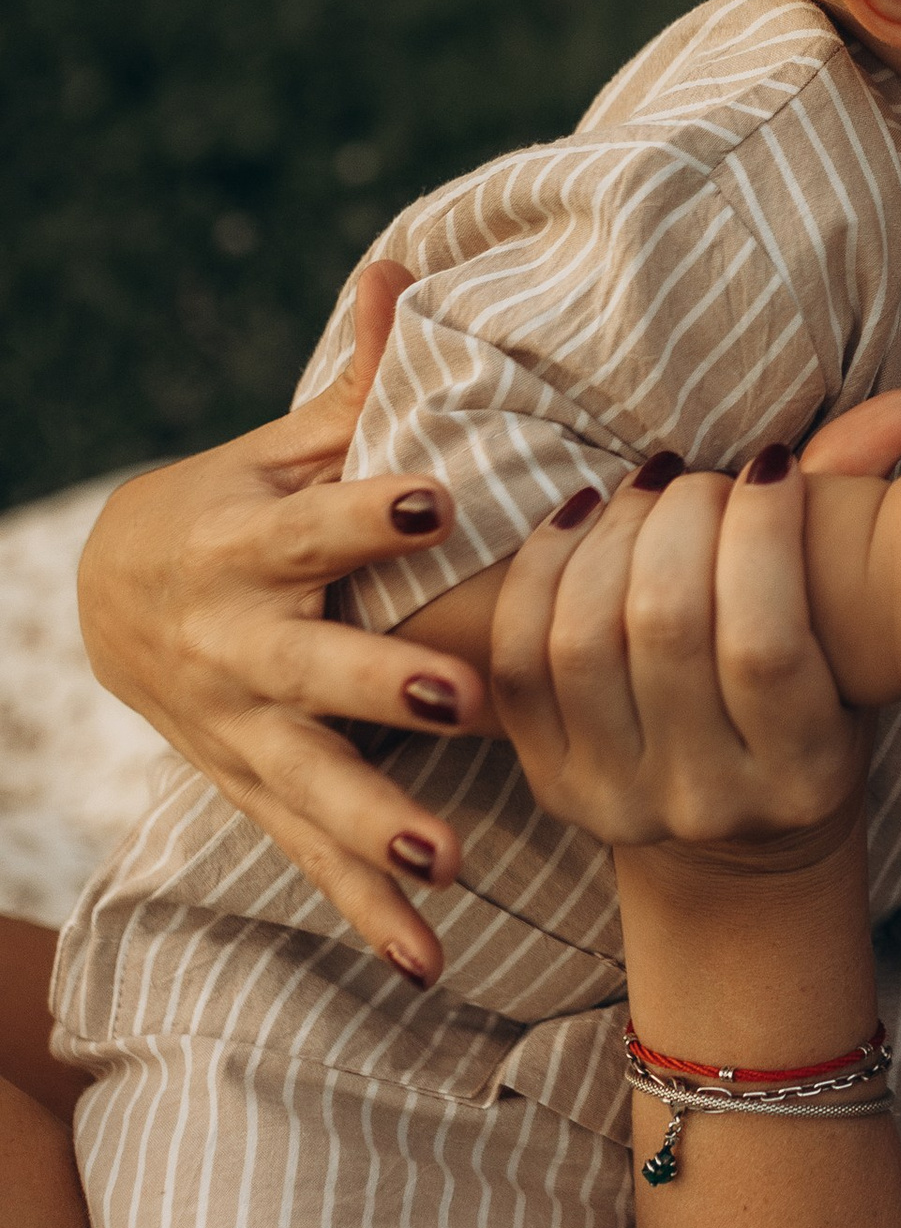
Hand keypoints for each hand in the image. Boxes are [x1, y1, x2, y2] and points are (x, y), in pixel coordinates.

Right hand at [72, 264, 484, 976]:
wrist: (113, 599)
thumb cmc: (235, 502)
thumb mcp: (275, 445)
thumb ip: (356, 382)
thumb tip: (400, 267)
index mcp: (248, 544)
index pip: (310, 523)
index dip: (363, 508)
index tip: (432, 495)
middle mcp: (239, 646)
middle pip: (310, 671)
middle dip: (379, 690)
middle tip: (460, 704)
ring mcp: (243, 732)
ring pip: (308, 785)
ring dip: (376, 827)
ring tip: (449, 859)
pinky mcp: (256, 794)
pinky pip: (313, 862)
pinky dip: (366, 914)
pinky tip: (429, 960)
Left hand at [492, 451, 876, 860]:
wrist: (737, 833)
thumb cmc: (811, 699)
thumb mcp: (851, 637)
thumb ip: (861, 517)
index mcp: (804, 774)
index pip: (765, 644)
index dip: (760, 532)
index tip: (771, 465)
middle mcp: (708, 801)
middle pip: (666, 631)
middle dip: (681, 519)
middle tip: (699, 478)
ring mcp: (619, 800)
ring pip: (584, 641)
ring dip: (612, 535)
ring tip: (647, 491)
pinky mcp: (552, 784)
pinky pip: (521, 661)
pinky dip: (543, 569)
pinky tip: (585, 516)